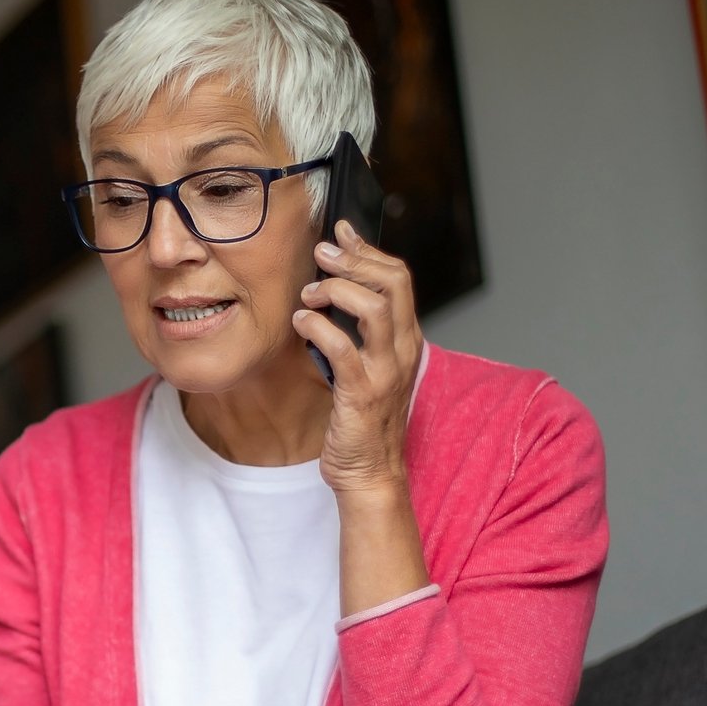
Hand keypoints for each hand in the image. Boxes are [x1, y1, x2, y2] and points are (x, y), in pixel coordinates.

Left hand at [294, 218, 425, 495]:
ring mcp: (385, 371)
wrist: (370, 472)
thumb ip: (359, 331)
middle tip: (322, 252)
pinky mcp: (362, 393)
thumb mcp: (368, 366)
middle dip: (354, 260)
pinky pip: (342, 348)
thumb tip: (333, 291)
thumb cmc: (362, 419)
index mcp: (406, 339)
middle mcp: (403, 350)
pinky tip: (301, 323)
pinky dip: (318, 327)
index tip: (341, 233)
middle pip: (393, 283)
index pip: (399, 278)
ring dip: (337, 290)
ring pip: (375, 308)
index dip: (369, 250)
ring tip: (310, 294)